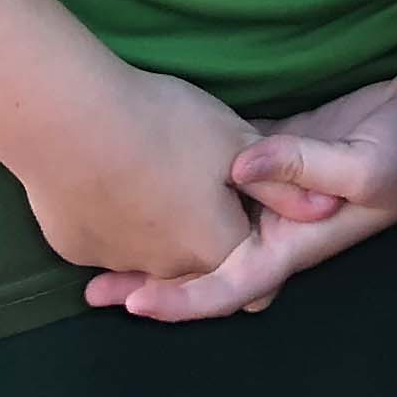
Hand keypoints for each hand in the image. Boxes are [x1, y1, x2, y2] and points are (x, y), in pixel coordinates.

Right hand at [16, 64, 260, 291]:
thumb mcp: (237, 145)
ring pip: (149, 253)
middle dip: (205, 235)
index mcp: (214, 247)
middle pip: (197, 263)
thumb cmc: (166, 128)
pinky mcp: (76, 249)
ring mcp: (116, 261)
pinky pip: (107, 240)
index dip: (256, 244)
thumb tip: (327, 211)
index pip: (250, 272)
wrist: (69, 124)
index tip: (249, 212)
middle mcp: (167, 268)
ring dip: (157, 228)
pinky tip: (111, 178)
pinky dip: (115, 219)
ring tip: (153, 173)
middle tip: (200, 183)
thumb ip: (282, 185)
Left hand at [85, 67, 396, 322]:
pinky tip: (148, 170)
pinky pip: (223, 176)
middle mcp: (276, 227)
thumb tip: (234, 167)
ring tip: (101, 234)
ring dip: (159, 232)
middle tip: (90, 283)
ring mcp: (273, 193)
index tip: (133, 302)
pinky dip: (189, 180)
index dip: (182, 300)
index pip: (229, 287)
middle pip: (204, 263)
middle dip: (150, 277)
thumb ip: (300, 164)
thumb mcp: (363, 164)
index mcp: (296, 243)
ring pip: (206, 222)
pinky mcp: (276, 155)